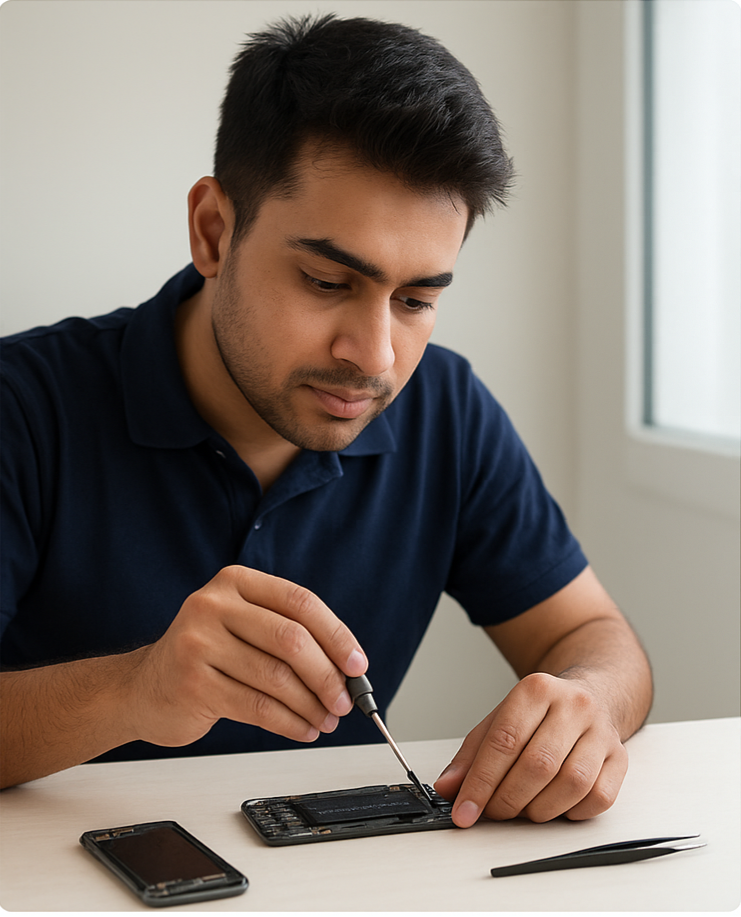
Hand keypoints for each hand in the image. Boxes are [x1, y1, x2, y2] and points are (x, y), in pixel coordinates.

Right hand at [124, 565, 366, 747]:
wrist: (145, 689)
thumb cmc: (205, 657)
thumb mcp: (242, 626)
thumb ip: (288, 634)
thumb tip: (347, 668)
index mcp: (235, 581)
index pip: (300, 602)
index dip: (336, 634)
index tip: (357, 664)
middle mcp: (213, 605)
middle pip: (292, 640)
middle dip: (327, 675)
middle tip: (345, 700)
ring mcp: (199, 643)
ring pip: (277, 677)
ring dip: (311, 705)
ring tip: (326, 719)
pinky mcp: (193, 684)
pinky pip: (258, 707)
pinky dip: (290, 722)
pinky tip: (302, 728)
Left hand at [433, 672, 627, 825]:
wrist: (591, 694)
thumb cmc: (540, 713)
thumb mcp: (499, 720)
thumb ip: (472, 754)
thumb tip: (449, 787)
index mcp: (536, 689)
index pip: (504, 740)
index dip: (480, 782)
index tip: (464, 811)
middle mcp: (573, 705)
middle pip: (538, 764)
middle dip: (508, 799)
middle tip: (493, 812)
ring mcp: (601, 731)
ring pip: (572, 783)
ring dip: (540, 809)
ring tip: (523, 809)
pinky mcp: (620, 757)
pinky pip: (599, 797)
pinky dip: (572, 811)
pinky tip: (555, 805)